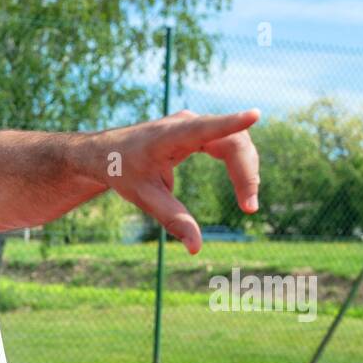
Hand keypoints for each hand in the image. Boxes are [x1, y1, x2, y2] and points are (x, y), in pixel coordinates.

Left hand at [98, 108, 259, 253]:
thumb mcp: (144, 198)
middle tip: (249, 208)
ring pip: (235, 141)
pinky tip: (244, 188)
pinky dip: (238, 165)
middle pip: (232, 140)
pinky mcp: (198, 130)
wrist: (106, 153)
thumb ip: (172, 220)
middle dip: (246, 172)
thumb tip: (196, 249)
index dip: (232, 121)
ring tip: (247, 204)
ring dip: (246, 170)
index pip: (206, 127)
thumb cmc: (122, 171)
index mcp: (170, 135)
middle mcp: (187, 122)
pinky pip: (228, 143)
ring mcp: (195, 123)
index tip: (255, 114)